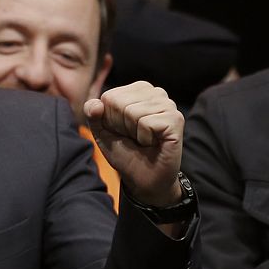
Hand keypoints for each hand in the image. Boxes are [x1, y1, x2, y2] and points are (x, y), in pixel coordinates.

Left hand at [84, 81, 182, 206]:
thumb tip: (96, 104)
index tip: (122, 130)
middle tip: (134, 137)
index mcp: (138, 90)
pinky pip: (147, 123)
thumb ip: (92, 114)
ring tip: (144, 139)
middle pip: (119, 103)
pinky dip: (144, 138)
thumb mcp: (102, 131)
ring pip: (132, 112)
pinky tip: (153, 142)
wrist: (143, 178)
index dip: (110, 119)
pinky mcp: (176, 119)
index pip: (109, 97)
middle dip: (120, 126)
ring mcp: (168, 105)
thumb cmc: (125, 151)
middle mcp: (156, 93)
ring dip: (133, 133)